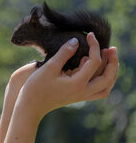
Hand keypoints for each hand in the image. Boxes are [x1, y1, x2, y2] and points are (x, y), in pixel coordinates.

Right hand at [0, 33, 117, 142]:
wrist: (30, 106)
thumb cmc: (36, 87)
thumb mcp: (49, 67)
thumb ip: (64, 53)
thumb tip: (76, 41)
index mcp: (77, 84)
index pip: (94, 62)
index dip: (94, 46)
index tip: (89, 35)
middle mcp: (83, 92)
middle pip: (108, 77)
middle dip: (112, 61)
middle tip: (111, 48)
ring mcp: (81, 96)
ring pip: (106, 86)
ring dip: (110, 72)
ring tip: (107, 58)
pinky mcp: (77, 97)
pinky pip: (98, 89)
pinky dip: (102, 78)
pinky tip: (91, 67)